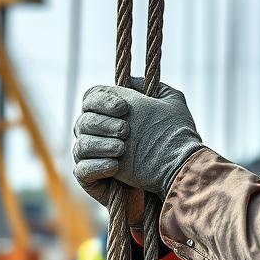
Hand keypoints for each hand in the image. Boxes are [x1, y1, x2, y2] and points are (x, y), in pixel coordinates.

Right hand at [72, 80, 203, 198]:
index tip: (125, 108)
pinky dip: (97, 165)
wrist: (177, 175)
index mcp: (109, 113)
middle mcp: (96, 133)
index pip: (91, 98)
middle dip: (103, 124)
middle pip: (83, 121)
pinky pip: (82, 170)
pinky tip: (115, 166)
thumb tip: (127, 81)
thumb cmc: (173, 138)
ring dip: (101, 145)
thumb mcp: (169, 105)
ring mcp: (91, 156)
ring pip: (81, 145)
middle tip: (127, 131)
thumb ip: (150, 87)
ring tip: (122, 149)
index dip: (102, 101)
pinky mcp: (91, 179)